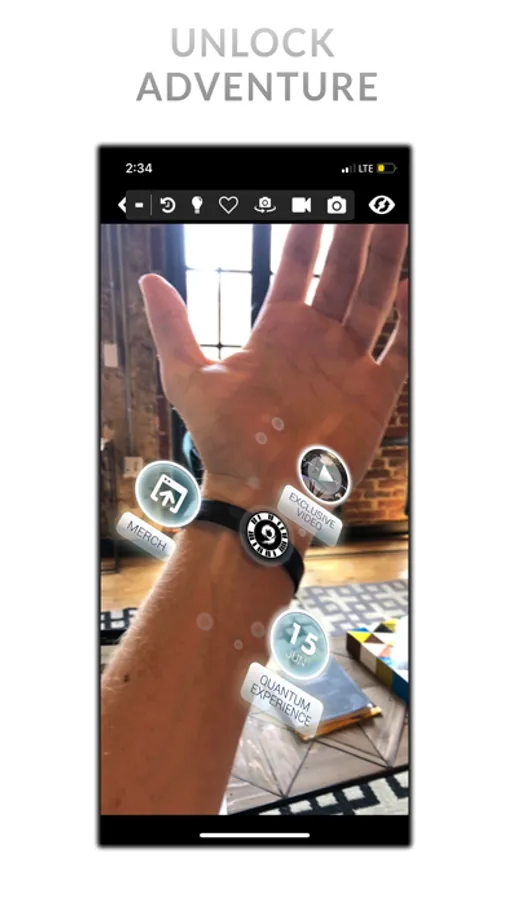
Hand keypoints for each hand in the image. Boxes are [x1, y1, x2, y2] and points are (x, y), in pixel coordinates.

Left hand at [140, 224, 407, 511]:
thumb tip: (148, 281)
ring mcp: (348, 364)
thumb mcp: (187, 378)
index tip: (318, 199)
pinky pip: (399, 349)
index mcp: (279, 330)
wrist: (259, 493)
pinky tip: (409, 286)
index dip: (308, 232)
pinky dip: (407, 321)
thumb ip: (173, 327)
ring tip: (395, 219)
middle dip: (354, 233)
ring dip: (385, 259)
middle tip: (365, 198)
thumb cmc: (223, 442)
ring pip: (374, 299)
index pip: (298, 267)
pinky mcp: (374, 393)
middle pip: (342, 272)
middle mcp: (317, 340)